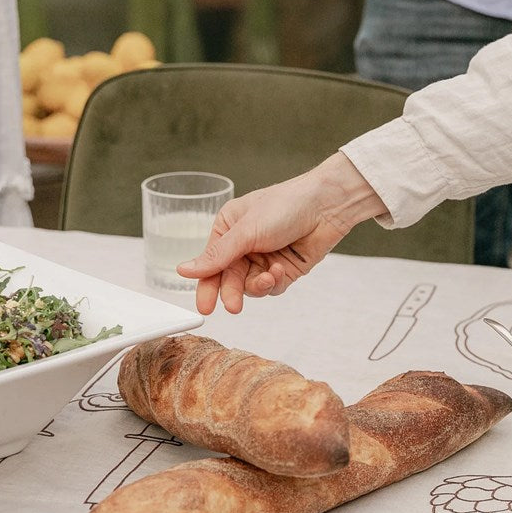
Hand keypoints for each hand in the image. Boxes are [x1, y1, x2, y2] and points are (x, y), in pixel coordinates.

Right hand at [176, 152, 386, 313]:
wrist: (327, 206)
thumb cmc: (285, 205)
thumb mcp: (246, 231)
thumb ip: (217, 255)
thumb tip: (184, 270)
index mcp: (228, 229)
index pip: (211, 263)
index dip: (206, 286)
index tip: (205, 307)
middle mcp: (243, 245)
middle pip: (229, 279)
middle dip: (233, 292)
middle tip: (233, 307)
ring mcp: (263, 259)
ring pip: (250, 287)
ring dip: (258, 286)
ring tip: (268, 277)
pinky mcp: (283, 270)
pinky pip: (271, 288)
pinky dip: (273, 283)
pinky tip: (279, 270)